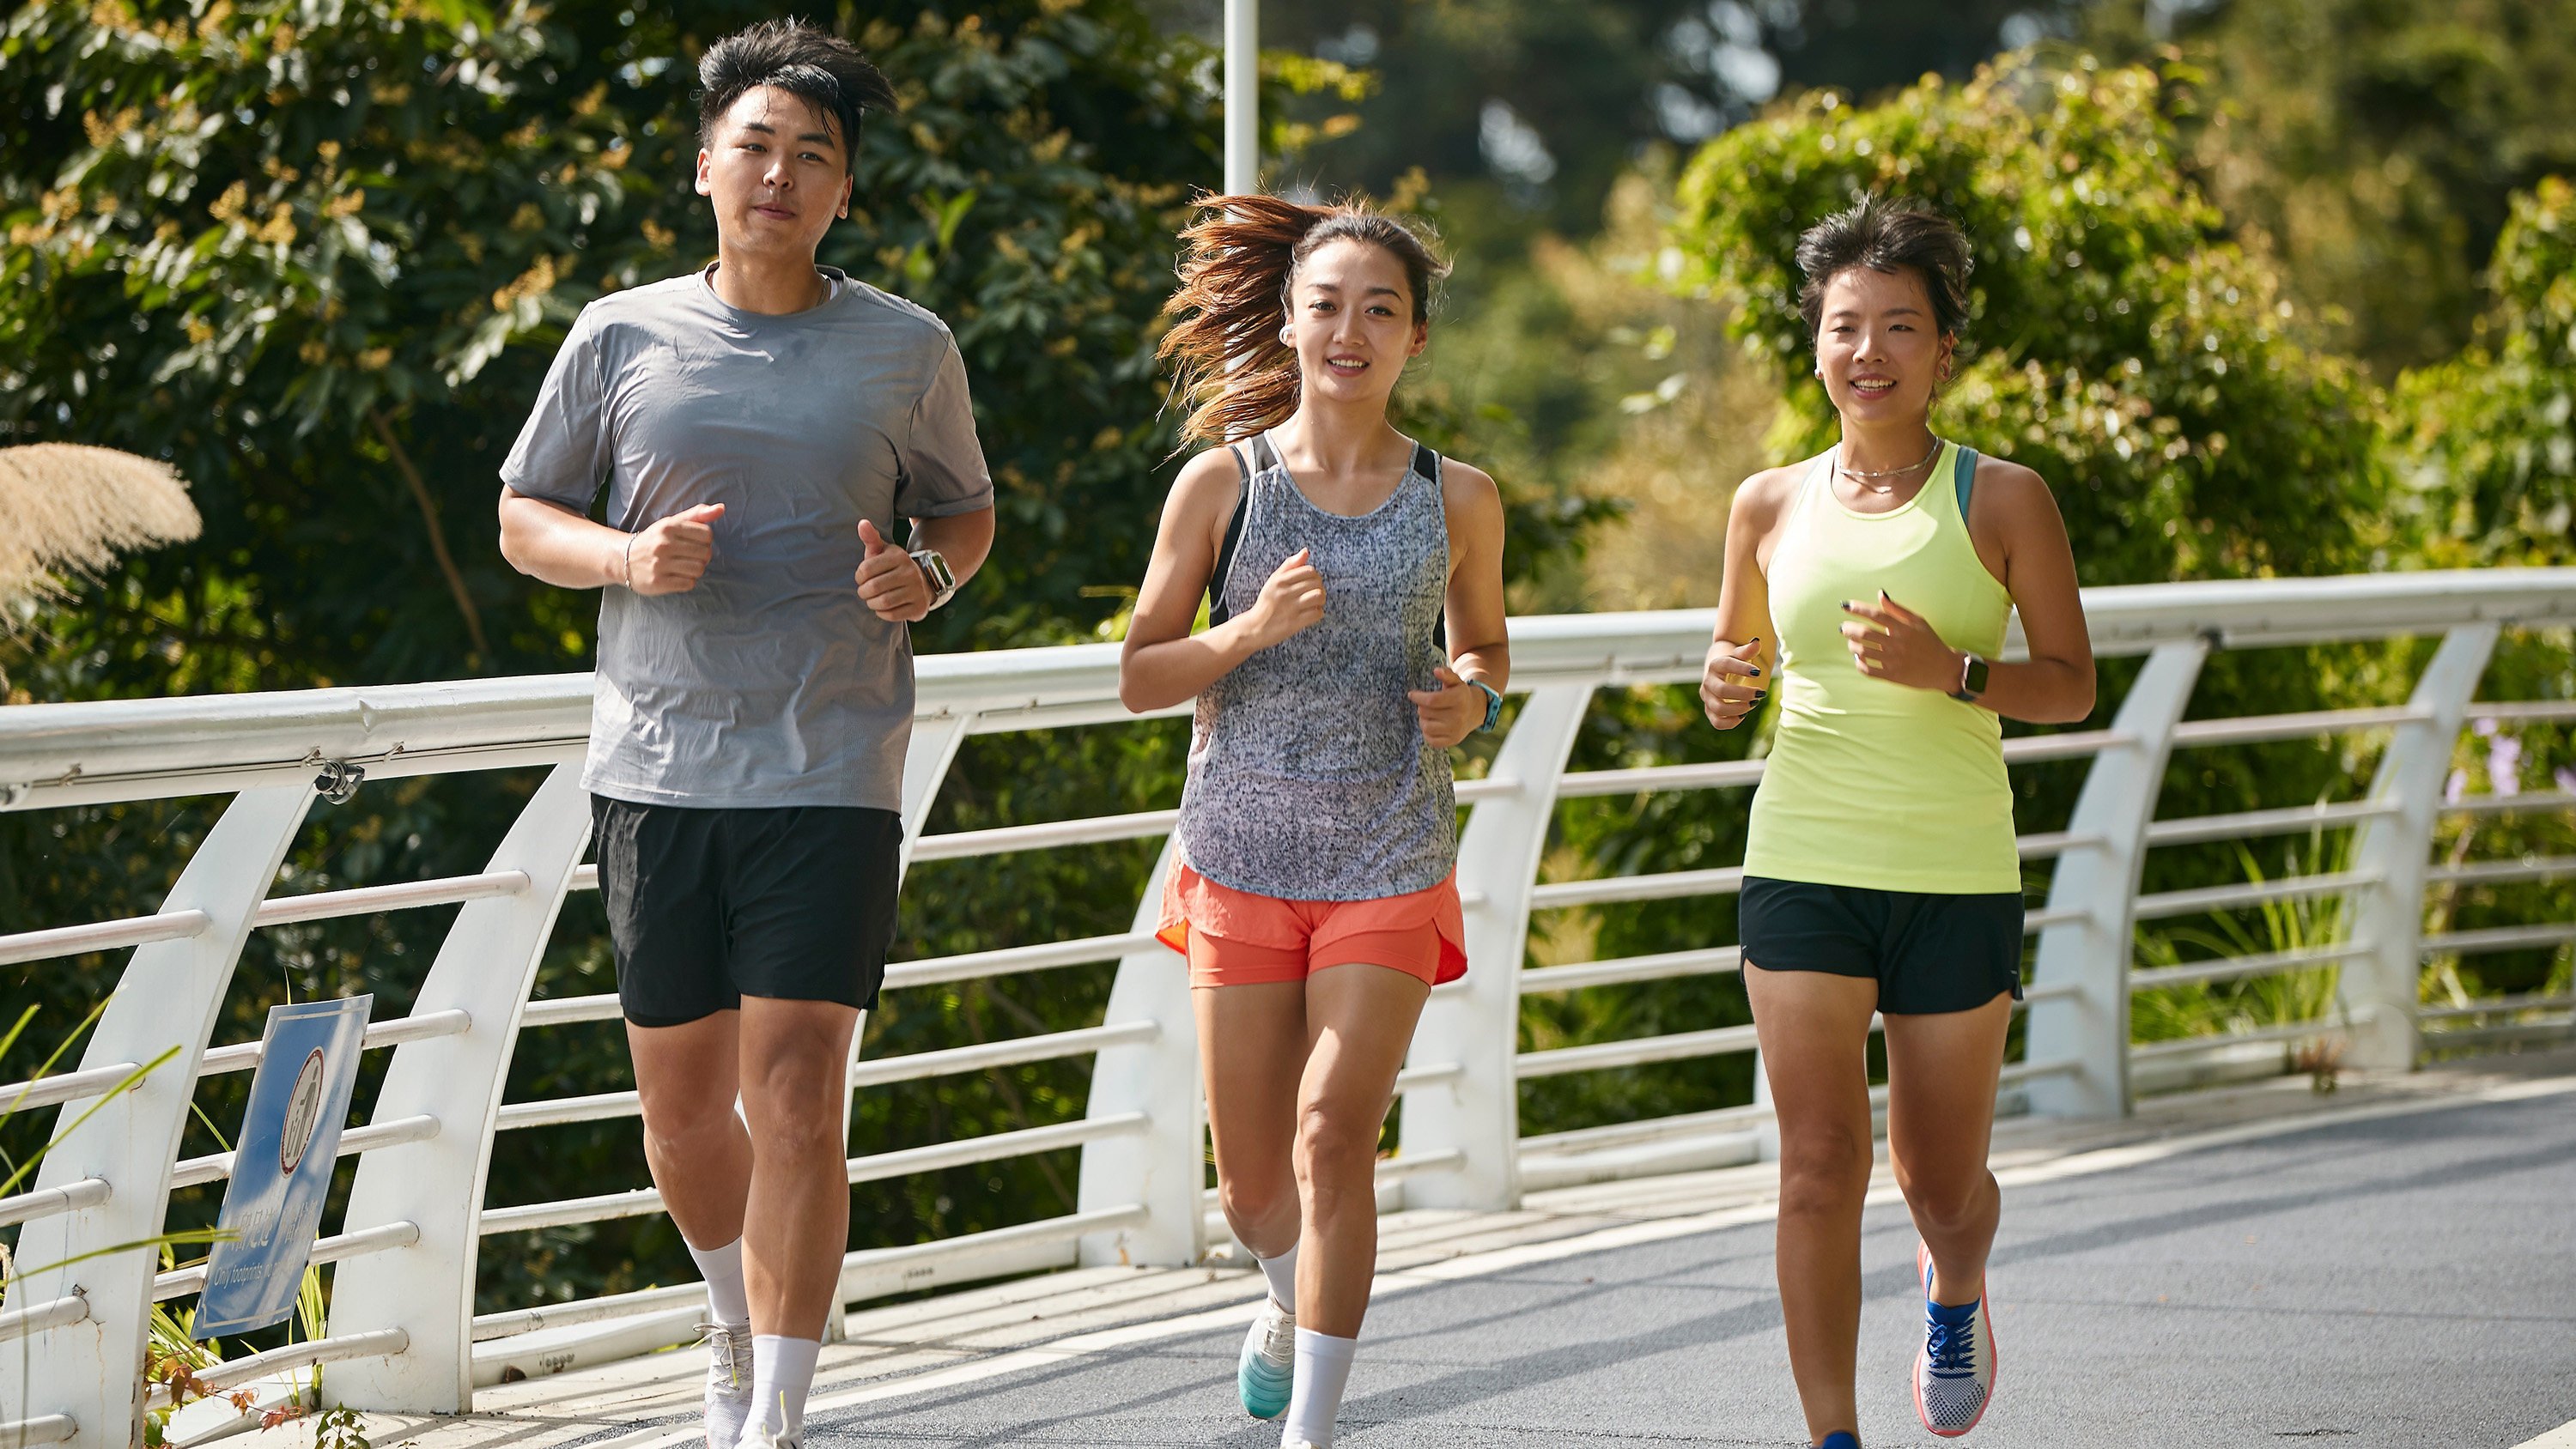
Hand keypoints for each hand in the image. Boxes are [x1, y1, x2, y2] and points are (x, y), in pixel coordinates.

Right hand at [623, 503, 722, 594]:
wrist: (623, 559)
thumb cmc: (654, 540)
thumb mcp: (672, 523)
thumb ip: (697, 515)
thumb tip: (721, 508)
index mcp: (668, 527)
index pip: (707, 534)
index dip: (705, 540)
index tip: (694, 542)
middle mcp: (663, 545)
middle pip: (705, 553)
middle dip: (702, 556)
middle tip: (689, 556)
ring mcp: (660, 565)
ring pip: (698, 569)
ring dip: (696, 569)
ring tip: (684, 566)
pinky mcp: (658, 582)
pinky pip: (688, 584)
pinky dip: (687, 581)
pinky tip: (676, 576)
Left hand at [855, 518, 930, 622]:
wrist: (923, 581)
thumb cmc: (893, 567)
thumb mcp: (883, 551)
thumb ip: (871, 538)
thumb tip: (862, 523)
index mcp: (899, 556)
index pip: (866, 569)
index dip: (859, 576)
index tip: (862, 578)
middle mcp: (910, 572)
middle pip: (874, 587)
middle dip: (864, 592)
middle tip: (865, 592)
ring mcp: (917, 590)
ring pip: (883, 602)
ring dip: (872, 603)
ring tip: (872, 600)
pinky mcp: (919, 607)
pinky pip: (892, 615)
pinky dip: (882, 613)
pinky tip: (883, 608)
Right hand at [1245, 547, 1324, 646]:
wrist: (1255, 628)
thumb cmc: (1267, 603)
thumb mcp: (1274, 581)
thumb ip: (1290, 565)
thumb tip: (1306, 551)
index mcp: (1280, 581)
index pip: (1309, 571)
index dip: (1314, 576)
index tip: (1310, 582)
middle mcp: (1285, 593)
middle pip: (1316, 583)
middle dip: (1319, 587)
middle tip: (1313, 593)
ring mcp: (1290, 608)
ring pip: (1318, 596)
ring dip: (1320, 600)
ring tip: (1314, 602)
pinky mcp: (1295, 623)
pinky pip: (1317, 613)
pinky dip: (1317, 612)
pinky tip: (1311, 613)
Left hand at [1409, 664, 1485, 748]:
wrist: (1475, 711)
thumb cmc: (1460, 694)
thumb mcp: (1455, 681)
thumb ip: (1446, 674)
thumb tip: (1436, 670)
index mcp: (1459, 699)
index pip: (1431, 700)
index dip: (1418, 697)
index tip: (1411, 694)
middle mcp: (1459, 716)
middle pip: (1426, 712)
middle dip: (1421, 707)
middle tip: (1426, 704)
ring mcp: (1456, 730)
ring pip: (1426, 726)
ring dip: (1423, 719)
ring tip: (1429, 714)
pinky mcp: (1453, 741)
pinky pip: (1431, 740)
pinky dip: (1427, 732)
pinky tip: (1432, 725)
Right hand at [1700, 636, 1765, 729]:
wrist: (1718, 673)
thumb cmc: (1733, 662)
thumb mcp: (1739, 655)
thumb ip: (1748, 650)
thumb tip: (1757, 642)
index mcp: (1715, 665)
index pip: (1726, 665)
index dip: (1742, 669)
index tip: (1759, 672)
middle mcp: (1708, 682)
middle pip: (1722, 691)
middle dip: (1743, 694)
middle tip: (1761, 693)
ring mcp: (1707, 698)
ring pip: (1718, 708)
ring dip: (1738, 708)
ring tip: (1753, 704)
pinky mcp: (1710, 711)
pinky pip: (1717, 722)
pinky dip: (1731, 722)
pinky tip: (1743, 715)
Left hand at [1841, 592, 1959, 690]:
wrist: (1944, 668)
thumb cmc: (1929, 641)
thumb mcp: (1917, 621)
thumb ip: (1897, 609)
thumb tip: (1880, 594)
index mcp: (1903, 628)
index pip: (1876, 615)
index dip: (1858, 608)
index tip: (1845, 606)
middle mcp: (1897, 643)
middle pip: (1864, 633)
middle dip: (1849, 629)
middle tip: (1843, 627)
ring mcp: (1894, 660)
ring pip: (1863, 651)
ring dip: (1852, 646)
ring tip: (1851, 642)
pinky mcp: (1892, 676)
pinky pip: (1868, 670)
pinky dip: (1859, 664)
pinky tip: (1859, 659)